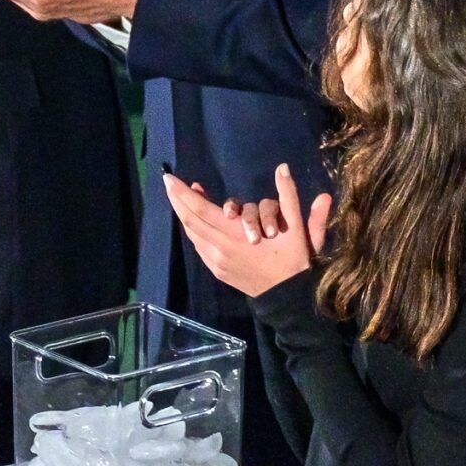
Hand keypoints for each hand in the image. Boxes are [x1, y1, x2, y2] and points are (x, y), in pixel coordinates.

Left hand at [162, 164, 333, 298]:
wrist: (288, 298)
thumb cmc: (293, 260)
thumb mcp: (296, 226)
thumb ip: (288, 196)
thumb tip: (282, 168)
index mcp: (236, 234)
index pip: (201, 209)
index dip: (184, 193)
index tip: (169, 178)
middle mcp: (220, 248)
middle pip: (190, 220)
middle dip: (177, 199)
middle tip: (169, 182)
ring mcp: (216, 261)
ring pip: (192, 234)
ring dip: (184, 214)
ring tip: (182, 197)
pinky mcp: (217, 270)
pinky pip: (199, 246)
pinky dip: (194, 230)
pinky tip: (195, 220)